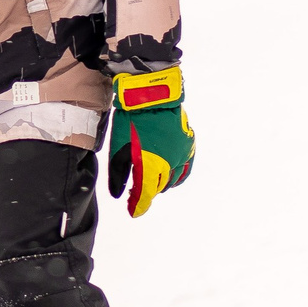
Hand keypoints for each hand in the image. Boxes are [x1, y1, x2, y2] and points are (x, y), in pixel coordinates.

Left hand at [105, 65, 193, 217]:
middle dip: (147, 193)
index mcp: (151, 166)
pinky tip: (170, 176)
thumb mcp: (118, 149)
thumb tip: (119, 195)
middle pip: (158, 188)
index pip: (145, 195)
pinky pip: (185, 169)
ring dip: (161, 185)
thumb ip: (118, 175)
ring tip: (151, 184)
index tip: (133, 212)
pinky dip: (177, 176)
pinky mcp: (188, 145)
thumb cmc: (130, 121)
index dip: (138, 206)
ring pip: (173, 180)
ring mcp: (181, 154)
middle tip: (136, 193)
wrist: (151, 94)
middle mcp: (169, 164)